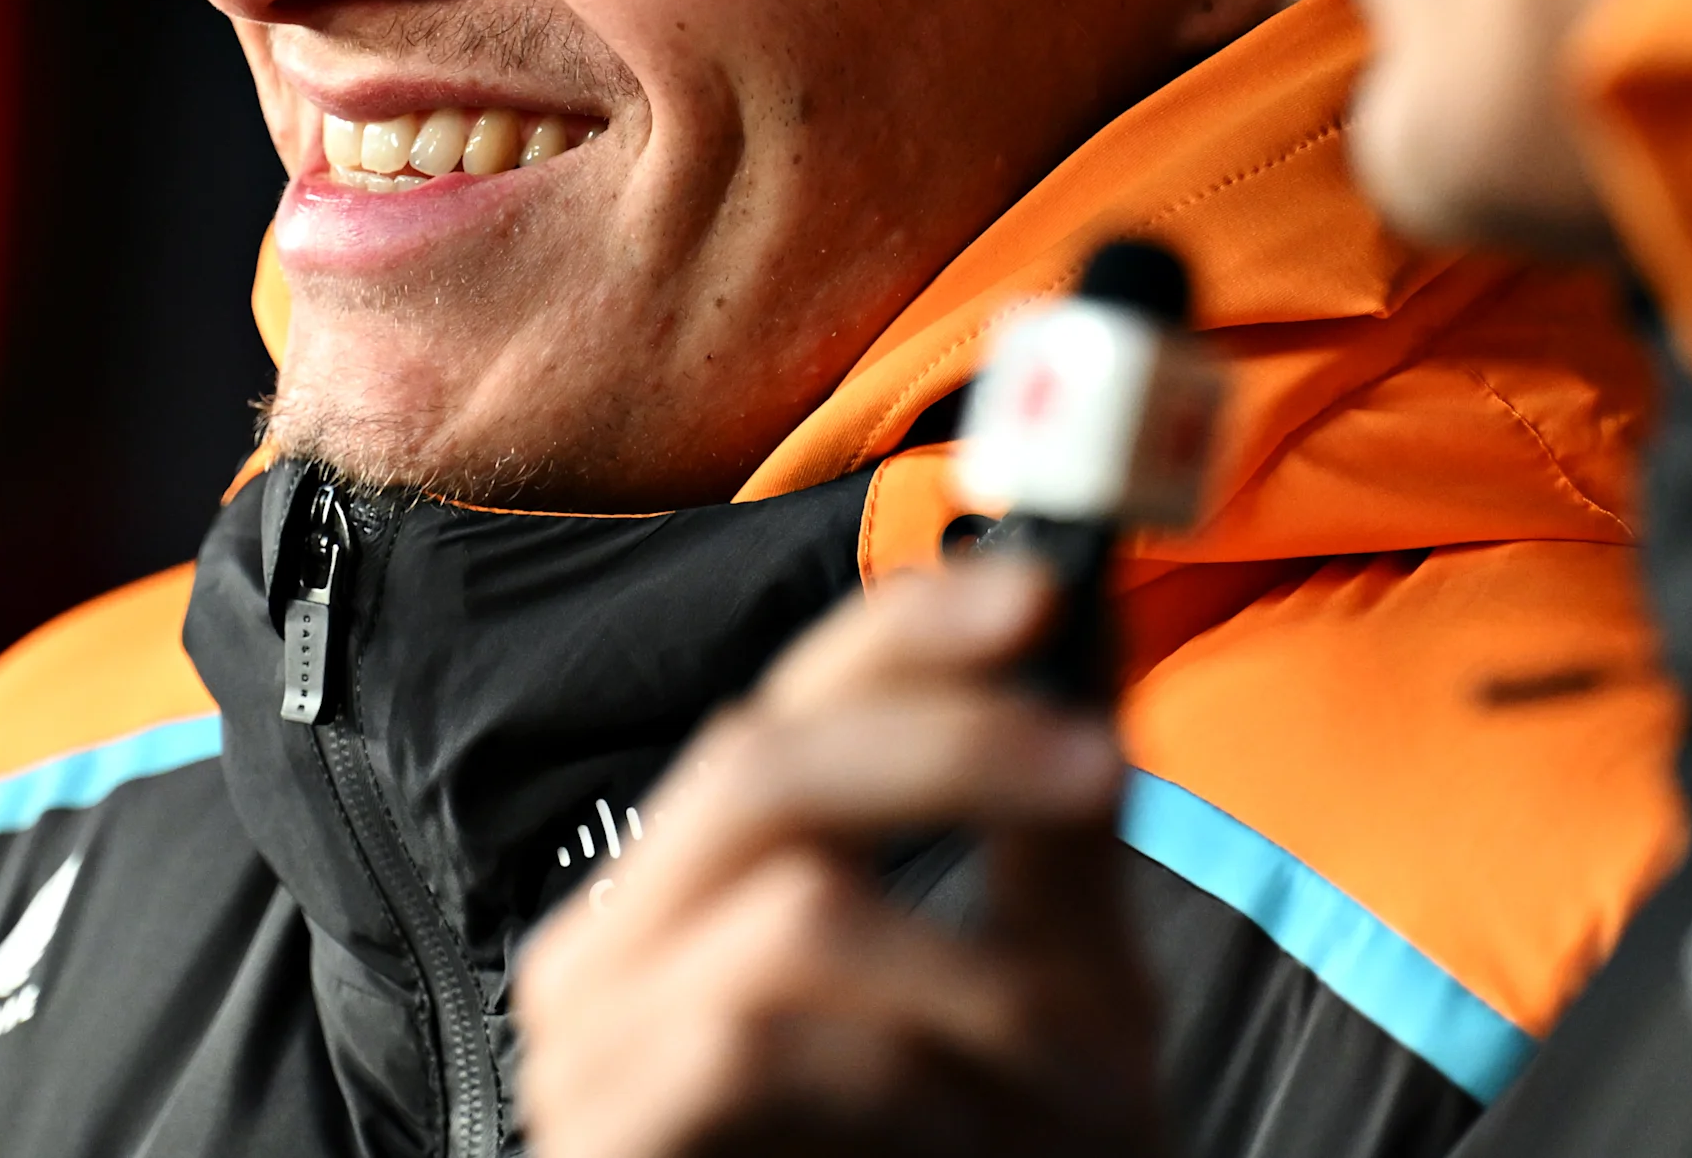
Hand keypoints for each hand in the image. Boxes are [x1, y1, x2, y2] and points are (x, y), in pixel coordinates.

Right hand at [512, 558, 1153, 1157]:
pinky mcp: (602, 1144)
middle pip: (759, 763)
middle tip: (1099, 773)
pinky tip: (963, 1144)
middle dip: (948, 747)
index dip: (904, 628)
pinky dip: (901, 1081)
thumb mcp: (1039, 1017)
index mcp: (704, 890)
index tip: (1044, 588)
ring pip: (788, 912)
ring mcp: (592, 1050)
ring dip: (971, 984)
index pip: (782, 702)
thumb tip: (1093, 659)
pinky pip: (755, 1047)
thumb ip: (1048, 856)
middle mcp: (619, 945)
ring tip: (1071, 1092)